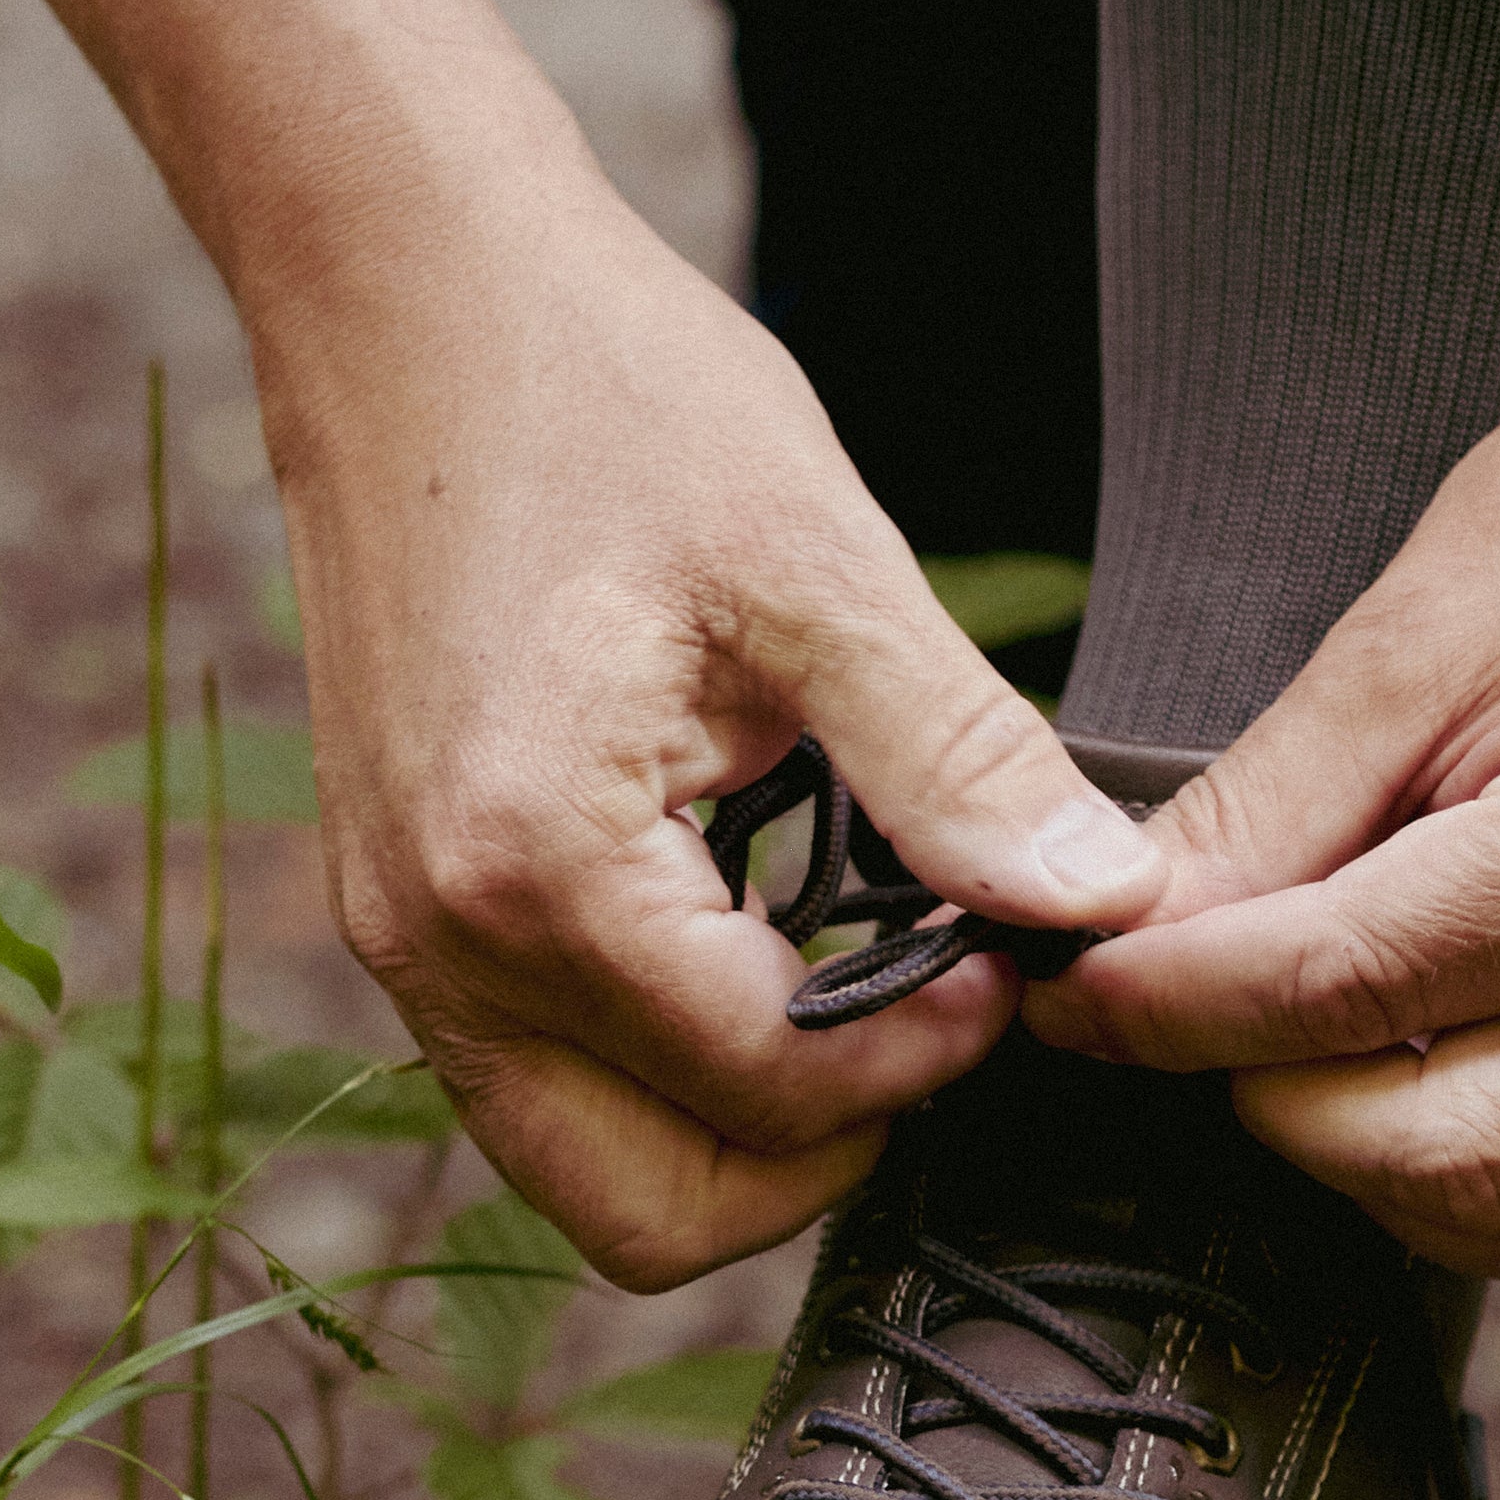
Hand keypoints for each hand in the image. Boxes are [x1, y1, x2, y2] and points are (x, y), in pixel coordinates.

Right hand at [259, 185, 1155, 1289]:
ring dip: (731, 1117)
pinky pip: (536, 1075)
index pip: (765, 1092)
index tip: (1006, 957)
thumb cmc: (600, 389)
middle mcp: (438, 940)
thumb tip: (1099, 901)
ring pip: (585, 1164)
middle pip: (650, 1213)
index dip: (922, 1056)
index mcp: (536, 869)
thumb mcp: (817, 564)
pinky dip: (655, 1054)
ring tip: (843, 972)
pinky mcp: (400, 906)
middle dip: (818, 1150)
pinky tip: (748, 922)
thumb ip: (958, 758)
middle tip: (927, 1016)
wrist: (405, 286)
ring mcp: (399, 936)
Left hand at [1020, 271, 1499, 1305]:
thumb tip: (1120, 951)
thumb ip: (1268, 817)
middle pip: (1452, 1160)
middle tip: (1203, 1019)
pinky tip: (1463, 1103)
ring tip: (1334, 1060)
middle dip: (1282, 1107)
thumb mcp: (1417, 628)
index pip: (1349, 991)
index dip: (1175, 1010)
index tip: (1074, 997)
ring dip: (1406, 1185)